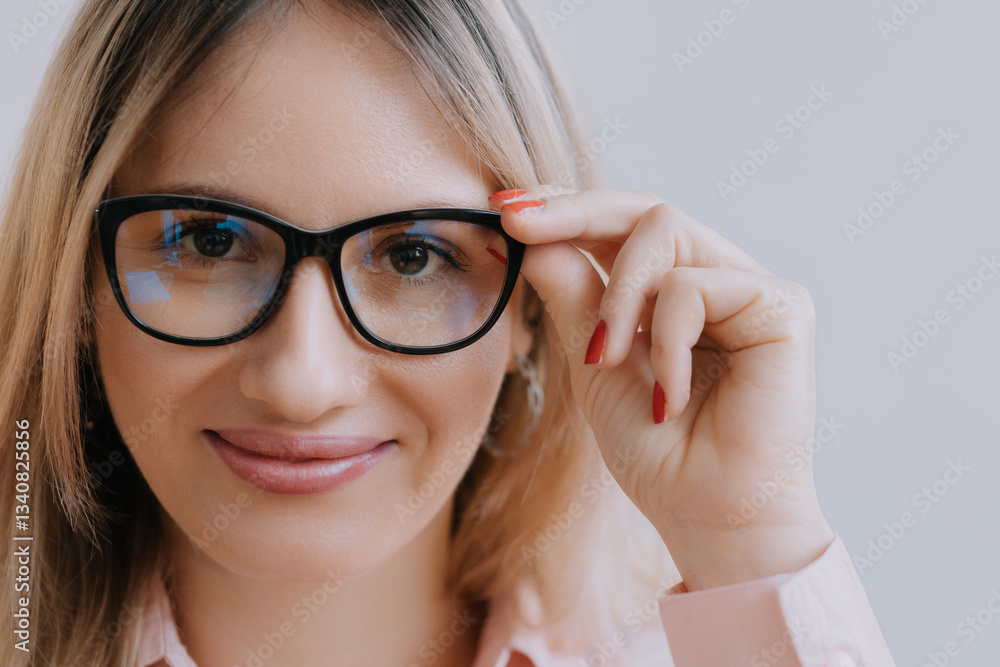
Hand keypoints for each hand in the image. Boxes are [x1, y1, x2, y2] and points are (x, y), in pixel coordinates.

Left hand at [489, 186, 836, 590]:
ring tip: (606, 361)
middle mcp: (716, 279)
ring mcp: (751, 289)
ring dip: (617, 296)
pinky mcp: (782, 307)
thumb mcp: (595, 362)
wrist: (707, 516)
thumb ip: (574, 298)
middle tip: (517, 225)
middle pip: (643, 209)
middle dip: (573, 212)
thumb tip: (536, 239)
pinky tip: (670, 397)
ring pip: (663, 229)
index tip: (507, 213)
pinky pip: (694, 286)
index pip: (623, 228)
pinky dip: (665, 342)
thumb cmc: (657, 451)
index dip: (569, 210)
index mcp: (675, 293)